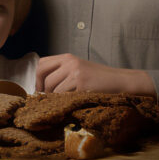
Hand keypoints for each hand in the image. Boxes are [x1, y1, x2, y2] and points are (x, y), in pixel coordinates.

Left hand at [36, 53, 155, 95]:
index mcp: (67, 57)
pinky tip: (73, 101)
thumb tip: (40, 85)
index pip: (41, 64)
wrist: (122, 81)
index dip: (36, 77)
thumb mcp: (79, 69)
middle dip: (42, 88)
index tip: (38, 88)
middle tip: (47, 97)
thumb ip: (62, 72)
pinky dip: (65, 101)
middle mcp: (69, 62)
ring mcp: (75, 72)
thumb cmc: (99, 79)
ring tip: (64, 100)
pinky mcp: (82, 84)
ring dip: (54, 97)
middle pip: (42, 75)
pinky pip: (64, 95)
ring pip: (52, 87)